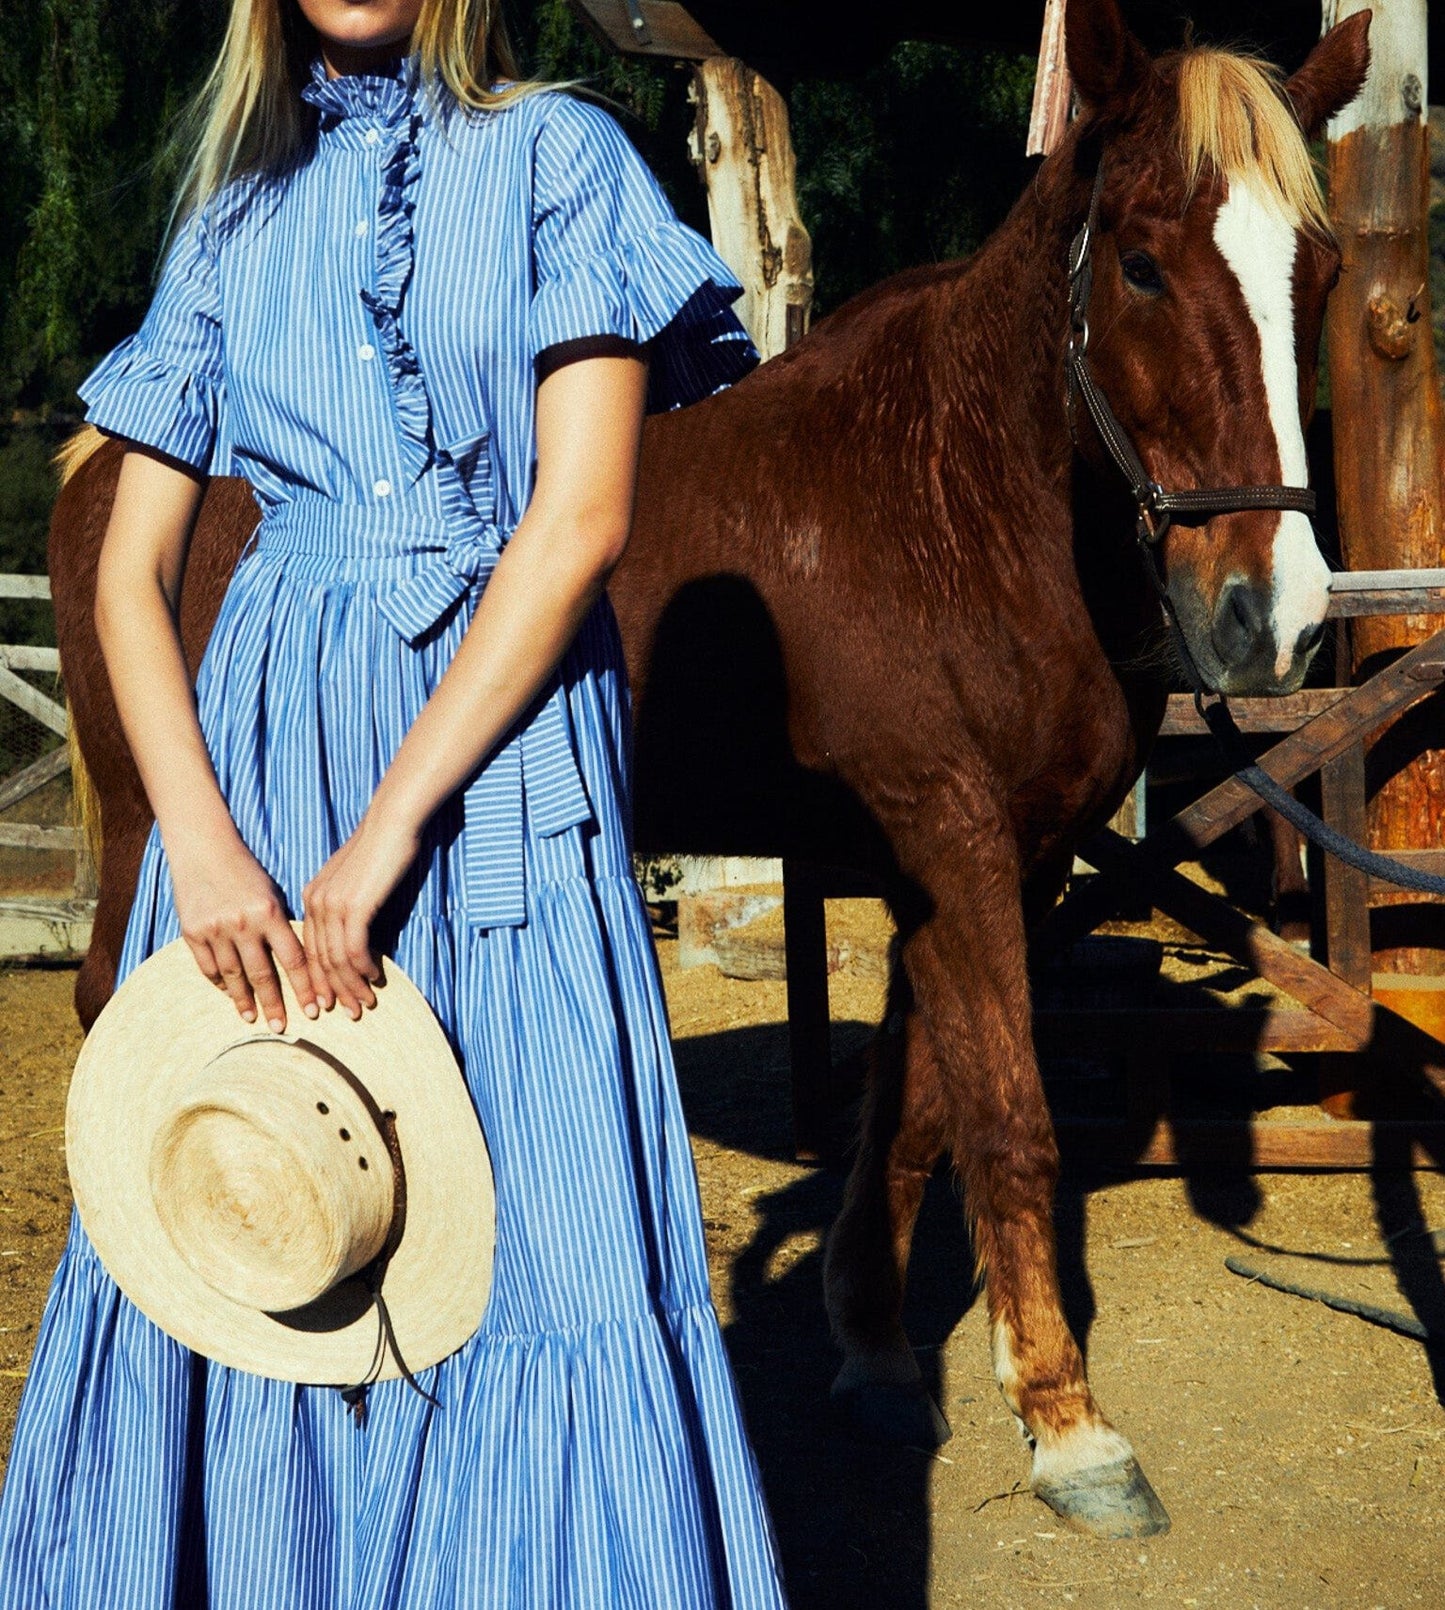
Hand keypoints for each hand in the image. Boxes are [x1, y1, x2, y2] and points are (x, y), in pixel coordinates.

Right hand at [169, 831, 316, 1031]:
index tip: (313, 1010)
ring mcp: (215, 929)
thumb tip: (299, 963)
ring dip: (244, 1001)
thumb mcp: (272, 894)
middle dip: (274, 1005)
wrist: (203, 849)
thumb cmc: (246, 872)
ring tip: (252, 1019)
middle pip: (263, 975)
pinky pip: (208, 967)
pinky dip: (219, 983)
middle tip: (283, 1028)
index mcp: (269, 913)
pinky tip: (229, 995)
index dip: (305, 988)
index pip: (293, 960)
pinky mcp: (192, 932)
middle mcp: (243, 924)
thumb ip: (281, 927)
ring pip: (233, 976)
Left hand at [302, 812, 419, 1018]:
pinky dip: (363, 968)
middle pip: (319, 959)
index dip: (319, 979)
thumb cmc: (382, 847)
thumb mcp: (356, 879)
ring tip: (365, 1004)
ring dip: (351, 985)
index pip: (310, 948)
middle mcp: (316, 902)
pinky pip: (354, 948)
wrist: (392, 822)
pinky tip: (374, 979)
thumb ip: (349, 903)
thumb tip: (356, 928)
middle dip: (334, 990)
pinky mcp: (354, 906)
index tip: (329, 1001)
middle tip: (349, 1012)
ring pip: (336, 959)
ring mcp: (332, 904)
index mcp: (312, 897)